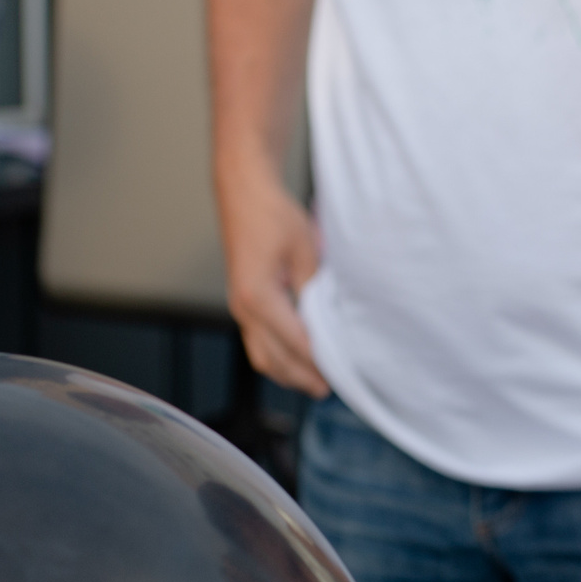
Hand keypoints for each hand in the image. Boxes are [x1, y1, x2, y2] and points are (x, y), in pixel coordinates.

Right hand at [221, 180, 327, 396]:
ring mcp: (239, 308)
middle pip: (274, 359)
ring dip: (287, 372)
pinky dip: (277, 357)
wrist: (243, 192)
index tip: (341, 374)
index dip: (318, 362)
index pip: (295, 342)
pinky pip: (257, 342)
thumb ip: (314, 288)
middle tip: (330, 389)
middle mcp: (243, 308)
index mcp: (259, 297)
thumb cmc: (272, 215)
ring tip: (315, 381)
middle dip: (302, 376)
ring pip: (262, 356)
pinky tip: (296, 360)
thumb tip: (329, 320)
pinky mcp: (242, 303)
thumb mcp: (304, 249)